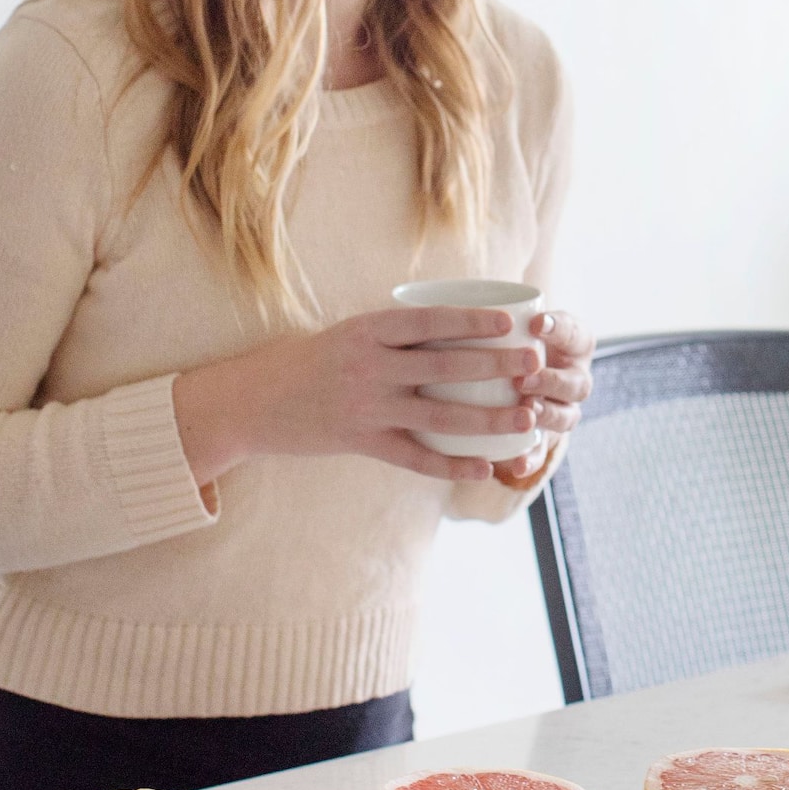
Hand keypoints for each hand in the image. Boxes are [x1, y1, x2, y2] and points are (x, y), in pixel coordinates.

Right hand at [173, 305, 545, 485]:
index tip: (509, 322)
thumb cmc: (311, 361)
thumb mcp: (350, 333)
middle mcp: (369, 366)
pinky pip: (414, 456)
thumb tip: (456, 323)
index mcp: (368, 330)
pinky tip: (483, 469)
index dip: (471, 320)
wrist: (253, 400)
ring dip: (487, 418)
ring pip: (438, 414)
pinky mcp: (361, 442)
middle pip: (443, 365)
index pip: (429, 321)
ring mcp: (366, 406)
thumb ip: (397, 332)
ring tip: (526, 419)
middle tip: (535, 365)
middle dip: (495, 365)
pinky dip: (451, 464)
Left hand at [492, 309, 593, 483]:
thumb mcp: (502, 320)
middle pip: (576, 383)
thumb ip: (491, 313)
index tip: (535, 323)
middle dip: (552, 381)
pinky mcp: (544, 439)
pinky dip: (530, 460)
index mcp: (572, 343)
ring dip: (547, 416)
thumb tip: (448, 292)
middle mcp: (574, 378)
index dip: (558, 329)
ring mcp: (562, 411)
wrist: (511, 372)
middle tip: (526, 377)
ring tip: (527, 414)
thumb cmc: (502, 336)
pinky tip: (514, 464)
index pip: (573, 333)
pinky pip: (541, 453)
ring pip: (566, 419)